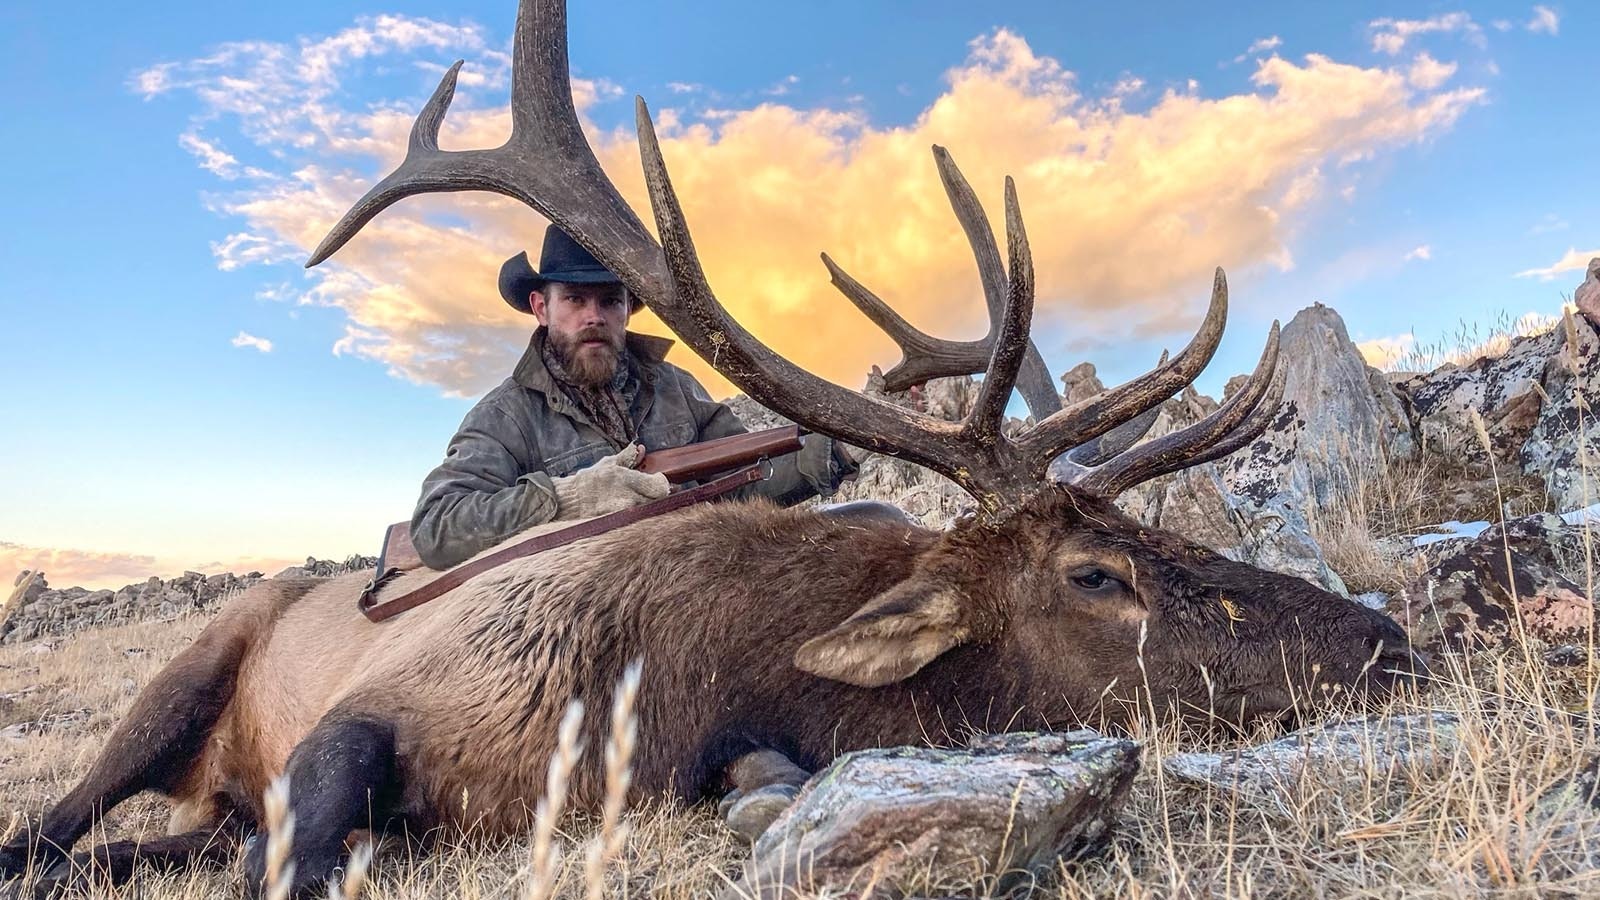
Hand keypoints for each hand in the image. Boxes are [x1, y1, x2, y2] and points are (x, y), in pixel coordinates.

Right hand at [551, 444, 671, 519]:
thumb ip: (627, 457)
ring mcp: (624, 514)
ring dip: (649, 505)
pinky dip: (639, 515)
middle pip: (658, 501)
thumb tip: (640, 449)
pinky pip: (638, 520)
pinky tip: (633, 509)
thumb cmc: (588, 481)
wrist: (569, 502)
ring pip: (649, 511)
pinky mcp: (620, 524)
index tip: (657, 479)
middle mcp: (628, 498)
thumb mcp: (608, 464)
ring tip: (640, 499)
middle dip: (658, 495)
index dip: (662, 483)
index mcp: (626, 480)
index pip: (660, 486)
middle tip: (651, 490)